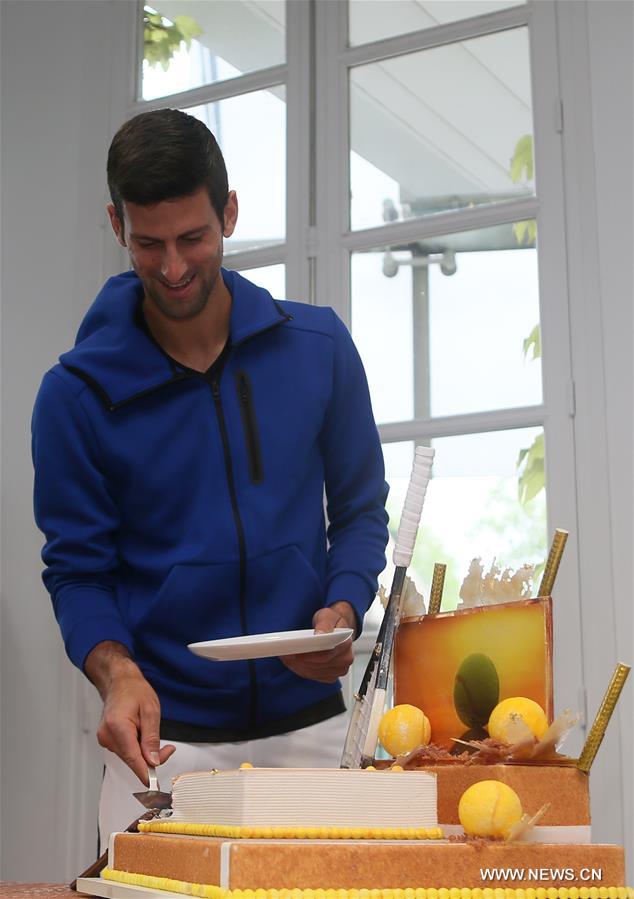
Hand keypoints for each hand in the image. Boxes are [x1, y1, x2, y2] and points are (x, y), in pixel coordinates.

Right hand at [85, 641, 175, 783]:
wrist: (120, 682)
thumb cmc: (135, 691)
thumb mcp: (151, 710)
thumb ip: (152, 738)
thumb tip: (153, 761)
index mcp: (117, 726)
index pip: (133, 758)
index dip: (145, 774)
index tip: (155, 788)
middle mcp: (107, 735)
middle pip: (132, 760)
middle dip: (151, 759)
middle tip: (169, 749)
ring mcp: (105, 739)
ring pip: (129, 756)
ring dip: (144, 752)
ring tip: (149, 730)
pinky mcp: (106, 740)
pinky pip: (125, 751)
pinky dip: (136, 748)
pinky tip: (140, 733)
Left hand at [279, 601, 355, 682]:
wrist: (338, 630)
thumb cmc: (332, 622)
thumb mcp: (328, 616)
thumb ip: (324, 624)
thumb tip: (320, 634)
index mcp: (345, 644)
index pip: (325, 655)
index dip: (308, 655)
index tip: (295, 653)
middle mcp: (345, 659)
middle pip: (317, 665)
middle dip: (299, 660)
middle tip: (286, 653)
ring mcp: (339, 669)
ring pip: (313, 672)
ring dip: (297, 666)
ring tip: (287, 656)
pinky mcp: (331, 675)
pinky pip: (312, 676)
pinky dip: (300, 669)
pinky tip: (294, 662)